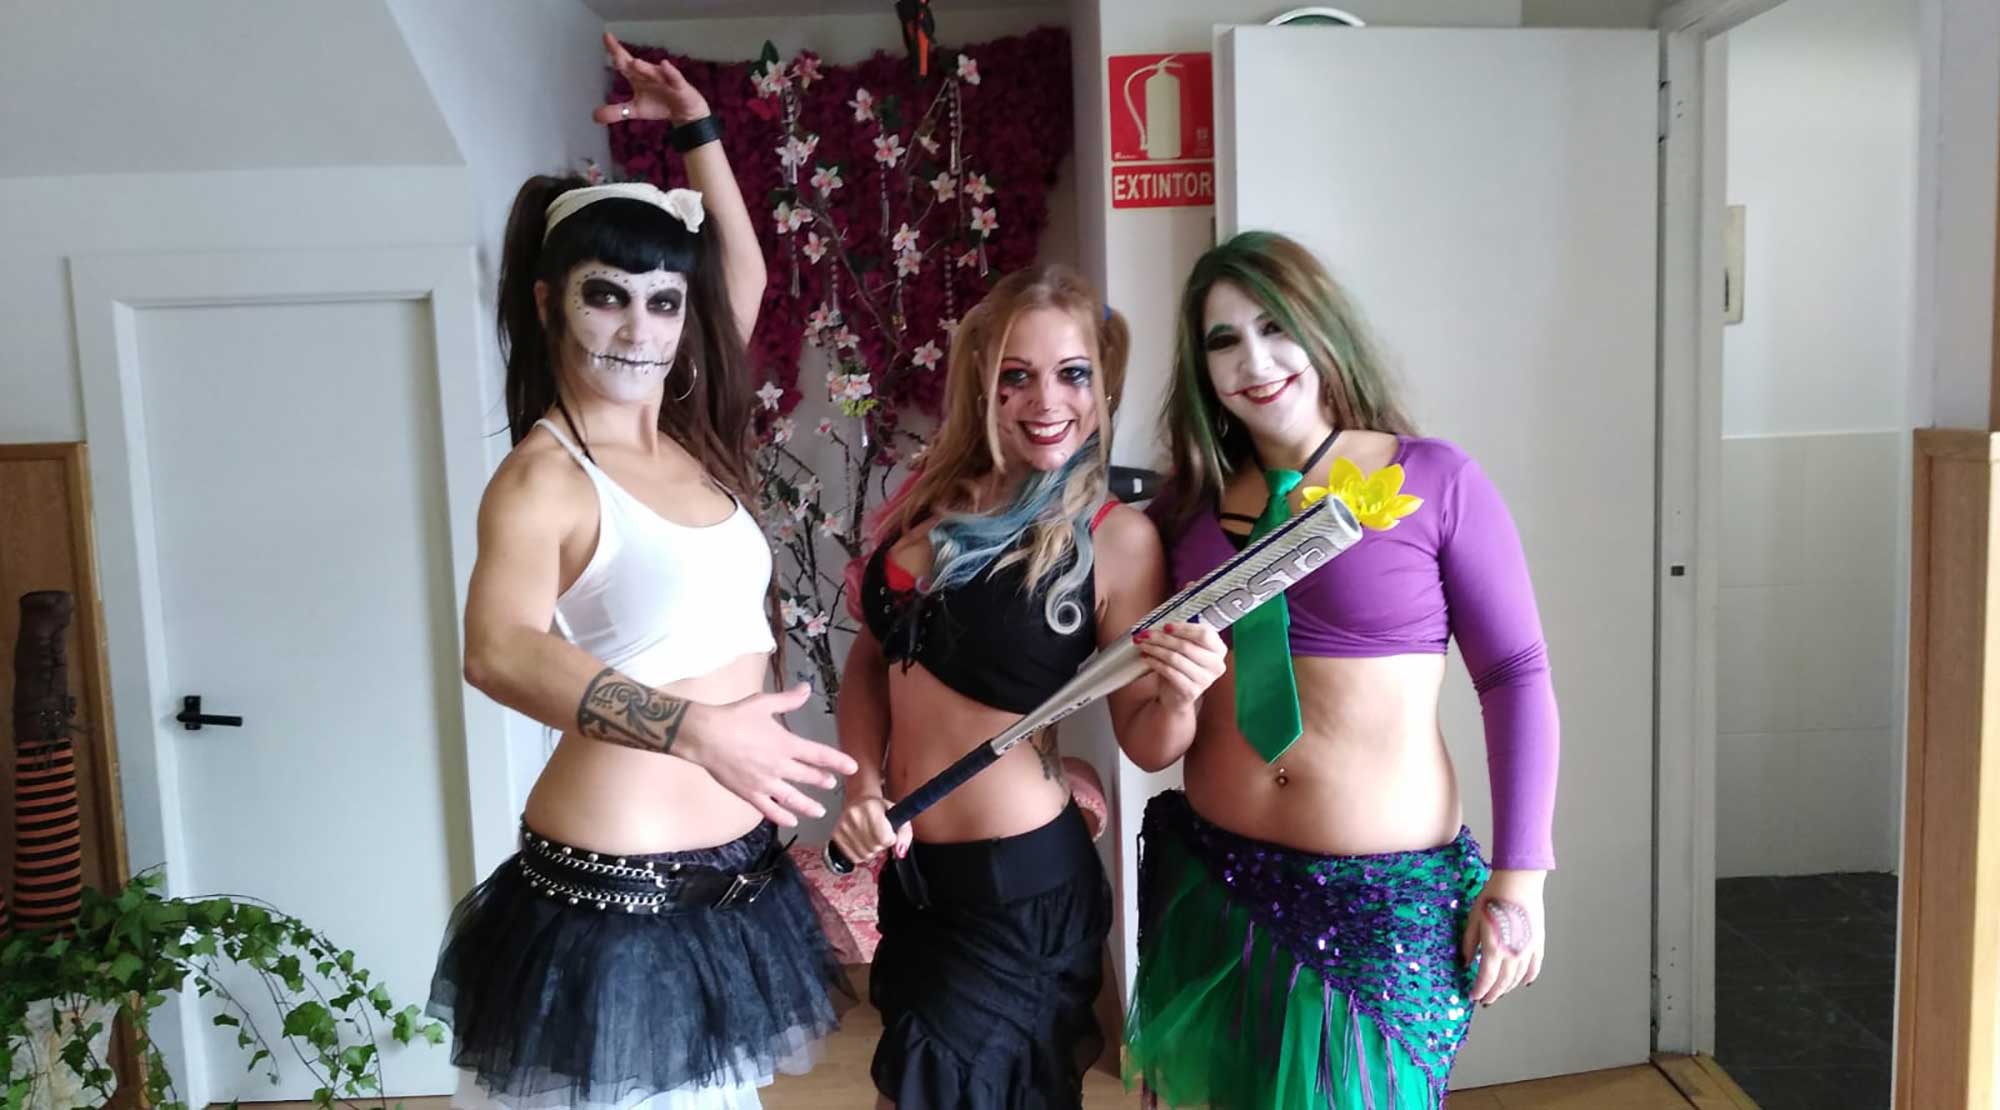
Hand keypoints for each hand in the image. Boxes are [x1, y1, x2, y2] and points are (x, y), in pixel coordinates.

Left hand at [596, 32, 710, 125]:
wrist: (684, 112)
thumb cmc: (659, 105)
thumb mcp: (635, 111)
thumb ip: (616, 112)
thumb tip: (595, 116)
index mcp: (637, 78)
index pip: (623, 63)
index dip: (614, 51)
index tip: (605, 37)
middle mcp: (649, 75)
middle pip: (634, 64)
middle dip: (623, 54)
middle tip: (612, 44)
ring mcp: (664, 79)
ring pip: (653, 72)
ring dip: (644, 67)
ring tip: (634, 62)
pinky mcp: (679, 86)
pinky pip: (674, 78)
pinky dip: (670, 72)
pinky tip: (665, 66)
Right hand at [677, 684, 857, 826]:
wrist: (705, 736)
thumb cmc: (734, 717)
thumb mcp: (764, 703)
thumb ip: (788, 700)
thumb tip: (806, 689)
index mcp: (786, 744)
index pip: (819, 755)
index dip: (838, 761)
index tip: (852, 767)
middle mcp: (779, 766)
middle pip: (808, 776)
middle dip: (822, 780)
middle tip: (831, 784)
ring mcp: (765, 783)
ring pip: (792, 798)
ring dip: (808, 805)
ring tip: (819, 811)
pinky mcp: (749, 793)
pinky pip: (769, 809)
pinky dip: (781, 816)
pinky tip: (791, 821)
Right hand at [829, 793, 912, 866]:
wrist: (860, 802)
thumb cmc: (880, 809)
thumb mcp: (898, 815)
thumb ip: (905, 835)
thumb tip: (900, 852)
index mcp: (870, 807)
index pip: (885, 839)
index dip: (890, 839)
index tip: (889, 832)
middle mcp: (854, 815)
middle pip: (875, 847)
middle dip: (881, 845)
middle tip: (879, 834)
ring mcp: (843, 826)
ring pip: (865, 855)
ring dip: (871, 851)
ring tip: (870, 837)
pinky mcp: (836, 835)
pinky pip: (854, 858)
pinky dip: (861, 854)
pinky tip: (862, 842)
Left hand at [1134, 621, 1227, 708]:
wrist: (1176, 694)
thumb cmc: (1181, 667)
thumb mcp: (1184, 648)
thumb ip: (1179, 635)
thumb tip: (1159, 623)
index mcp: (1218, 649)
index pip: (1204, 634)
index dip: (1183, 629)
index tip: (1165, 626)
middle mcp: (1216, 665)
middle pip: (1186, 646)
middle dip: (1162, 638)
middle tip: (1146, 634)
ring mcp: (1205, 680)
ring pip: (1175, 658)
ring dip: (1155, 649)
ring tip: (1143, 645)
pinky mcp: (1191, 691)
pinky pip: (1170, 672)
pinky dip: (1155, 663)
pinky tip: (1147, 658)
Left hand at [1460, 869, 1546, 1006]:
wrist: (1519, 882)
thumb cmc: (1493, 897)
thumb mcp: (1473, 920)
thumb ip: (1469, 944)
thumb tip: (1465, 963)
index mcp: (1495, 949)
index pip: (1486, 979)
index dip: (1479, 990)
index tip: (1472, 996)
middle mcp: (1514, 953)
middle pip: (1503, 982)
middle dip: (1493, 993)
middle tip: (1485, 1000)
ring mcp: (1528, 949)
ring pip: (1519, 977)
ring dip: (1508, 988)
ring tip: (1499, 992)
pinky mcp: (1537, 942)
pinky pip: (1534, 966)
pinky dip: (1528, 977)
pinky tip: (1524, 982)